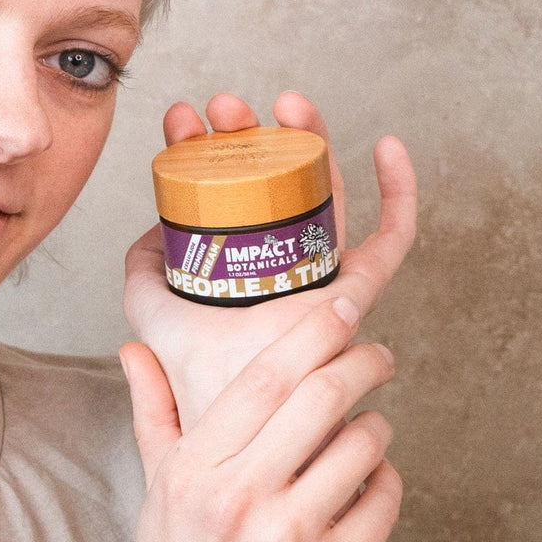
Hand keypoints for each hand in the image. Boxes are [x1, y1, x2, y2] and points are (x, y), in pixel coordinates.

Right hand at [111, 299, 402, 541]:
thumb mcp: (155, 502)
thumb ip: (154, 417)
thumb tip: (135, 348)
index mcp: (192, 471)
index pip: (265, 373)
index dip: (314, 328)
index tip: (342, 306)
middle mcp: (239, 497)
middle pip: (323, 392)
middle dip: (364, 359)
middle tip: (379, 352)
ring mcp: (290, 539)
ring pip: (364, 442)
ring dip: (377, 426)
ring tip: (368, 430)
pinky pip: (385, 499)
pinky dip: (387, 482)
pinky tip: (370, 486)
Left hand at [123, 91, 416, 431]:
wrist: (241, 438)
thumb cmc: (203, 394)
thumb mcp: (157, 326)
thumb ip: (142, 285)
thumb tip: (145, 235)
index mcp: (242, 270)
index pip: (225, 196)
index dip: (203, 153)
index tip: (180, 122)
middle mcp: (285, 269)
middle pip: (274, 185)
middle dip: (252, 137)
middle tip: (225, 107)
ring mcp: (322, 279)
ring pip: (323, 196)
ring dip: (308, 141)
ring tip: (283, 104)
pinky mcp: (357, 298)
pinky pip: (391, 241)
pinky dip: (399, 192)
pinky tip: (386, 147)